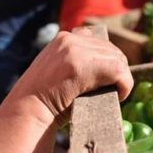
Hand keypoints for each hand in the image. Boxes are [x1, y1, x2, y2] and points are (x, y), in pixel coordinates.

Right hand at [7, 29, 132, 127]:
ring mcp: (77, 51)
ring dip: (121, 80)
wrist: (27, 112)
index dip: (105, 59)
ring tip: (113, 94)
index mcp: (62, 39)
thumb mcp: (56, 73)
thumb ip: (74, 63)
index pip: (96, 40)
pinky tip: (118, 97)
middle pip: (111, 49)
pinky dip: (125, 87)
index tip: (103, 77)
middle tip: (112, 89)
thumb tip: (102, 69)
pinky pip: (121, 73)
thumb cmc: (41, 102)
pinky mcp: (86, 66)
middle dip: (116, 70)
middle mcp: (70, 40)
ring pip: (118, 60)